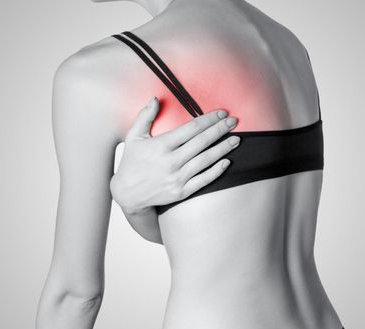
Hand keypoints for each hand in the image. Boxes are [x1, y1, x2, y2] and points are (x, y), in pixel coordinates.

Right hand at [110, 96, 239, 214]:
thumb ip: (145, 116)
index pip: (191, 128)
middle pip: (202, 142)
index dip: (209, 119)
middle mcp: (171, 161)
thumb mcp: (133, 137)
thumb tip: (156, 98)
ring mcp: (177, 178)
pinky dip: (216, 171)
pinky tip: (226, 161)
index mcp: (161, 145)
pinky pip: (204, 180)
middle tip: (234, 121)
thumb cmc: (132, 162)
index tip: (221, 112)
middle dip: (220, 130)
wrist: (128, 194)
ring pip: (206, 160)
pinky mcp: (181, 191)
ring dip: (223, 148)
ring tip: (236, 139)